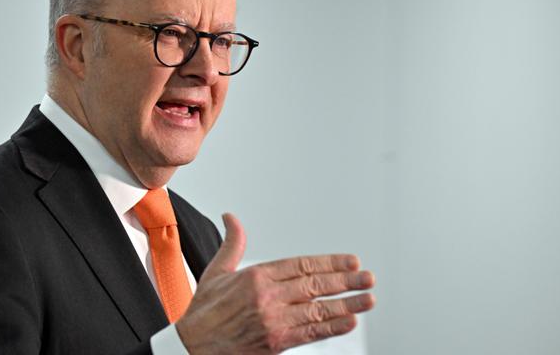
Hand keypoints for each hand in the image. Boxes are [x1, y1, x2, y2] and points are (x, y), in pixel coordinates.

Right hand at [175, 213, 374, 353]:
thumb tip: (231, 217)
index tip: (351, 261)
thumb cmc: (204, 310)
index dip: (329, 262)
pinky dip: (331, 328)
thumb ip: (232, 244)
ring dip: (346, 304)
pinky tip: (349, 321)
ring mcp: (272, 320)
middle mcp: (266, 296)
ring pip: (317, 309)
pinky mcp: (275, 343)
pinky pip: (310, 333)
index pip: (301, 265)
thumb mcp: (217, 272)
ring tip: (368, 299)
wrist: (192, 347)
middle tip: (367, 277)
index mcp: (255, 276)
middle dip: (345, 280)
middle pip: (314, 285)